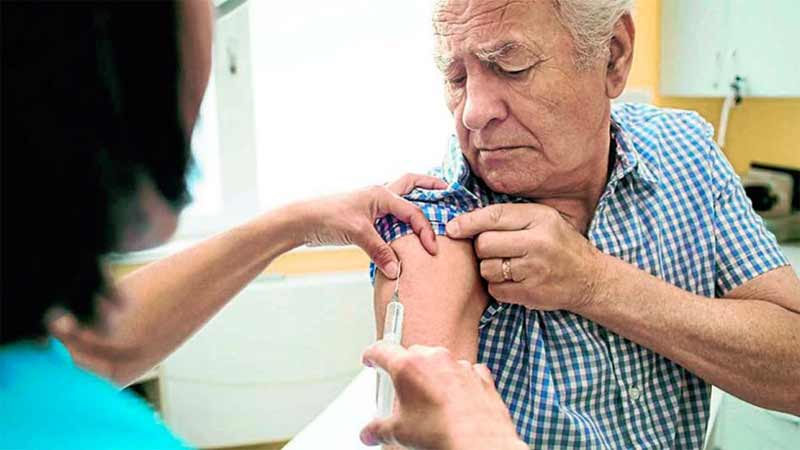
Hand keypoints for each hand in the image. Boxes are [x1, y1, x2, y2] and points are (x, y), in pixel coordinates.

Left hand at [299, 173, 446, 278]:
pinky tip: (408, 228)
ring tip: (434, 204)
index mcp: (381, 195)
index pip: (413, 212)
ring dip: (417, 199)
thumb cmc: (328, 218)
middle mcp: (379, 195)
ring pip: (401, 197)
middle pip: (411, 184)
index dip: (426, 231)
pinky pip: (391, 214)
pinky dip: (402, 218)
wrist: (303, 221)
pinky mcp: (366, 217)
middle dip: (430, 185)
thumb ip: (379, 251)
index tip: (432, 249)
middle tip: (447, 189)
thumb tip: (396, 270)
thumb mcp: (358, 234)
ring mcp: (372, 205)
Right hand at [359, 342, 525, 449]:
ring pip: (441, 362)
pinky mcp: (481, 376)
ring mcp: (459, 365)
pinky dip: (461, 382)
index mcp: (408, 366)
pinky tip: (458, 401)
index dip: (372, 355)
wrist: (479, 442)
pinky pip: (467, 372)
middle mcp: (434, 358)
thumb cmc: (440, 433)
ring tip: (432, 401)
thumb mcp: (399, 433)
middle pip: (413, 354)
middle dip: (406, 369)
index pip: (382, 350)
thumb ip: (379, 428)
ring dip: (435, 375)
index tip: (371, 359)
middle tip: (404, 390)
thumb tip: (371, 433)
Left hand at [445, 203, 603, 311]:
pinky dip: (498, 287)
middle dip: (483, 248)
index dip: (468, 222)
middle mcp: (538, 243)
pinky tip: (514, 281)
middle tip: (497, 250)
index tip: (452, 228)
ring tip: (509, 266)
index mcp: (540, 219)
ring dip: (490, 268)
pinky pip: (495, 289)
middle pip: (484, 244)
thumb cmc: (560, 245)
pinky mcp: (530, 294)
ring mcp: (534, 270)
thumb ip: (510, 218)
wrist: (590, 279)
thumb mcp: (543, 220)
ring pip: (486, 268)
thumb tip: (465, 221)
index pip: (494, 216)